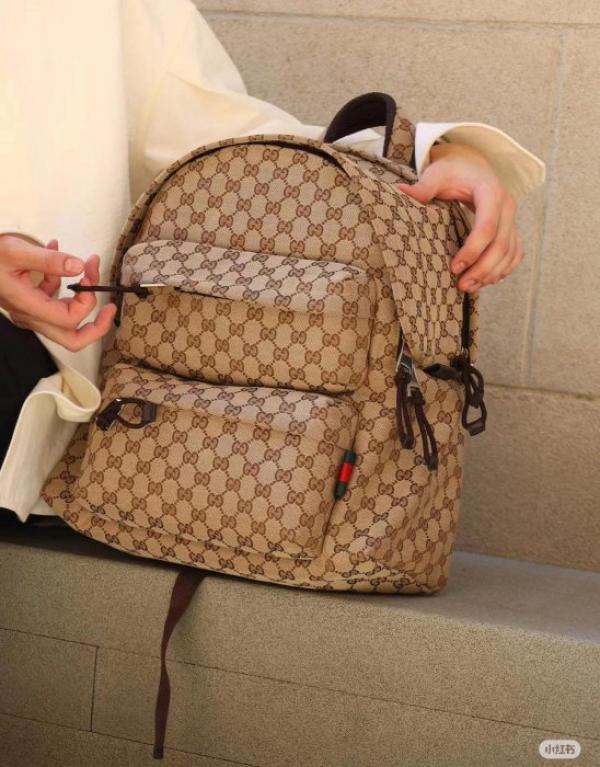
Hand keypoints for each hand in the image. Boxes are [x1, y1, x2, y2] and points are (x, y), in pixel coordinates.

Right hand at [0, 234, 115, 350]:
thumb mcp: (16, 251)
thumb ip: (48, 260)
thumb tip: (78, 266)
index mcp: (29, 307)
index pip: (69, 319)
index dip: (87, 301)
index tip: (89, 274)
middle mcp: (31, 316)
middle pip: (72, 339)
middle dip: (96, 325)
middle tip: (110, 306)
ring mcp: (29, 311)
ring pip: (65, 321)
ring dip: (81, 297)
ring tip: (87, 264)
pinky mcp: (27, 301)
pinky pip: (51, 299)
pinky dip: (60, 280)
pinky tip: (55, 248)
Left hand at [396, 143, 523, 292]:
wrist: (473, 167)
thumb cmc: (453, 172)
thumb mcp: (437, 174)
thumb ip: (423, 187)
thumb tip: (400, 192)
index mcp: (490, 191)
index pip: (487, 225)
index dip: (473, 250)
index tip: (454, 268)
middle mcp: (507, 205)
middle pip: (501, 244)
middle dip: (482, 269)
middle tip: (461, 286)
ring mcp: (512, 218)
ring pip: (510, 252)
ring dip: (491, 274)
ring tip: (468, 288)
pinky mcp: (513, 229)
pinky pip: (515, 254)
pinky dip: (503, 270)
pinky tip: (485, 281)